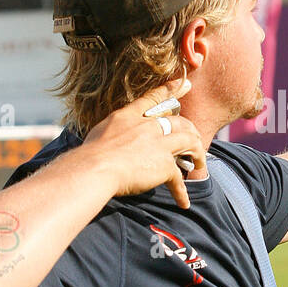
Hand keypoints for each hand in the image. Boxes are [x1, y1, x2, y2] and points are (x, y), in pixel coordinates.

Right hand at [81, 88, 205, 207]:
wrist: (95, 168)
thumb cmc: (89, 154)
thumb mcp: (100, 132)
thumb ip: (112, 132)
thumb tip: (109, 139)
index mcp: (129, 116)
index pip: (154, 98)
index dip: (172, 89)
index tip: (185, 84)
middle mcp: (147, 126)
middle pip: (179, 122)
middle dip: (190, 129)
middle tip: (195, 137)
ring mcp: (159, 145)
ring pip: (188, 142)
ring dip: (196, 153)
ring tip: (198, 163)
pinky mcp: (164, 165)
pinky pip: (178, 178)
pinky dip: (181, 192)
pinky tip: (184, 202)